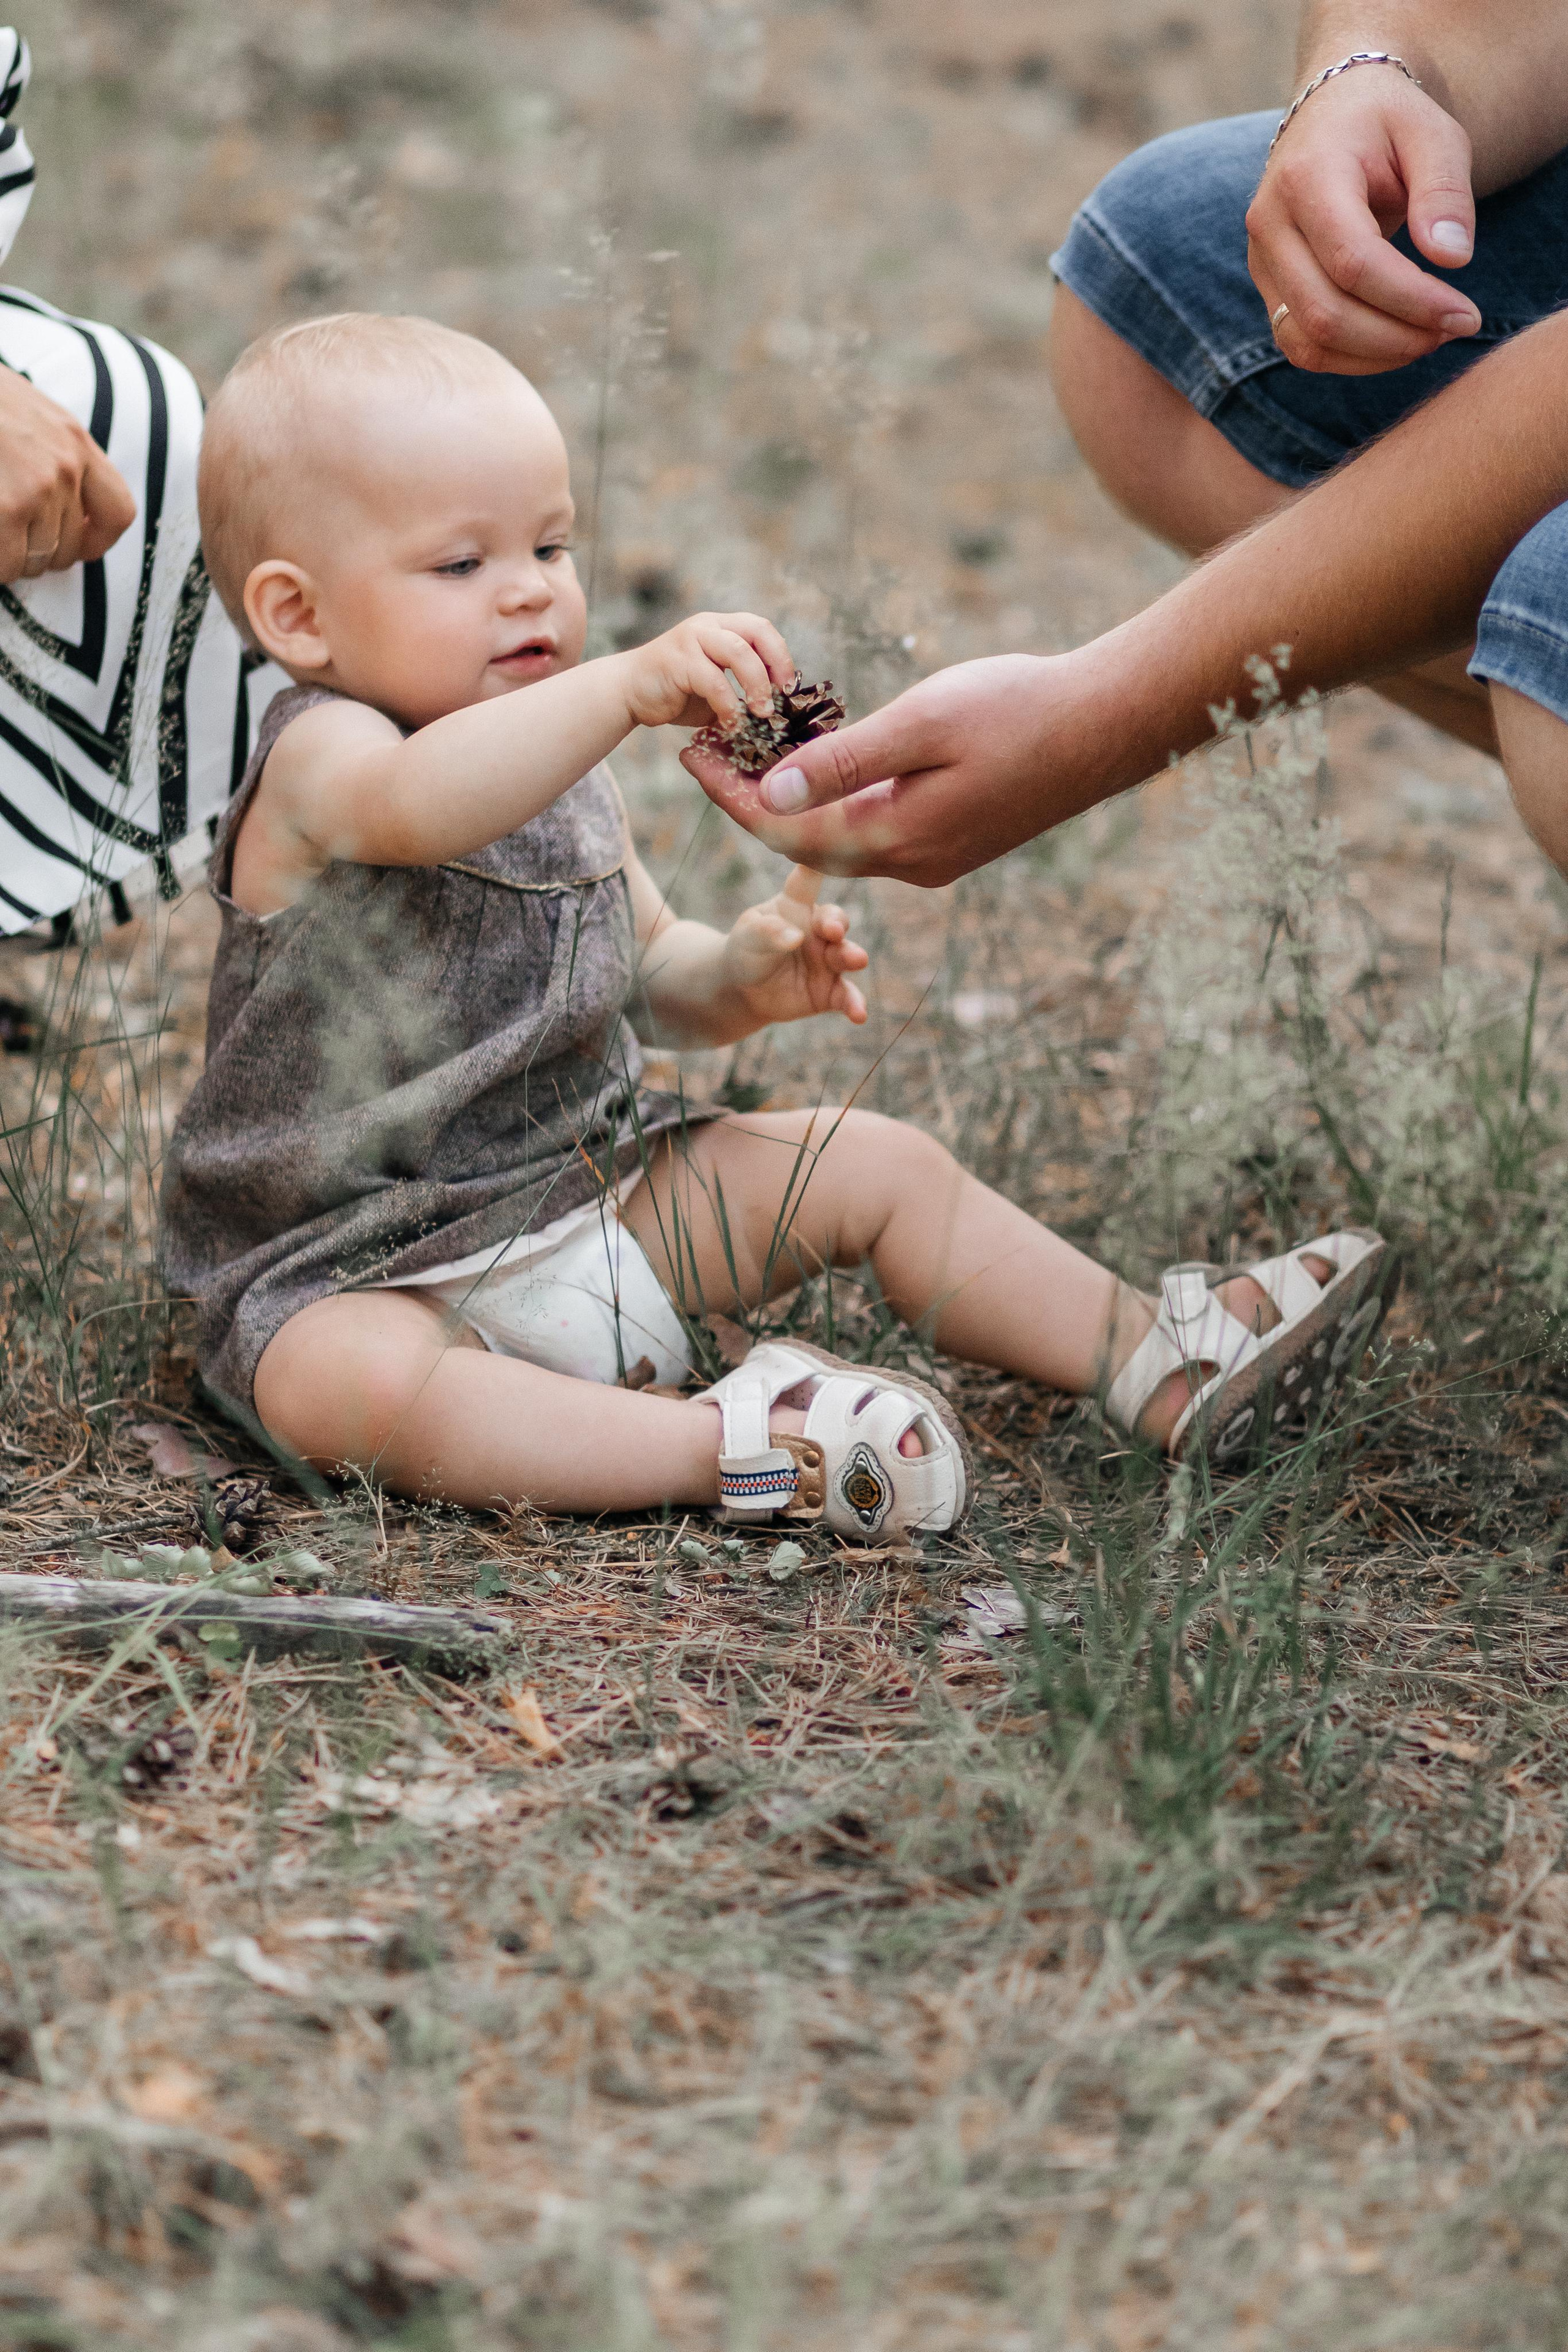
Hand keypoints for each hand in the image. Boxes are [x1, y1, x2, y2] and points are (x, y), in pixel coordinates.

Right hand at [0, 365, 136, 581]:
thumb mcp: (26, 410)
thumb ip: (51, 451)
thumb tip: (62, 507)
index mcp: (74, 440)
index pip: (117, 512)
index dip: (95, 540)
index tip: (76, 545)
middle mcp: (64, 467)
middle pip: (69, 547)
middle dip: (38, 552)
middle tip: (7, 538)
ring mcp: (35, 489)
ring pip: (36, 560)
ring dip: (10, 558)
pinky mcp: (7, 508)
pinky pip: (7, 564)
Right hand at [618, 609, 795, 731]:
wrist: (628, 693)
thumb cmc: (674, 693)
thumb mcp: (716, 687)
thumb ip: (741, 689)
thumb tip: (775, 708)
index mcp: (721, 626)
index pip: (762, 629)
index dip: (781, 656)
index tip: (789, 688)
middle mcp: (708, 625)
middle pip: (757, 631)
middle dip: (777, 664)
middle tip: (781, 697)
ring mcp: (691, 639)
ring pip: (738, 652)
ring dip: (757, 685)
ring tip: (761, 713)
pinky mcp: (677, 660)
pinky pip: (714, 681)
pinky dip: (729, 706)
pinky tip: (732, 725)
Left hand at [685, 653, 1102, 886]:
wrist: (1108, 723)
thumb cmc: (1019, 709)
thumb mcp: (921, 724)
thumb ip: (845, 763)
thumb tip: (772, 793)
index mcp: (897, 839)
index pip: (787, 833)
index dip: (731, 797)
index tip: (689, 755)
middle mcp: (912, 863)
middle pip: (806, 846)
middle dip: (751, 803)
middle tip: (706, 754)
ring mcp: (937, 857)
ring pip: (841, 842)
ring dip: (793, 806)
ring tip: (749, 758)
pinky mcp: (956, 840)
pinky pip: (876, 833)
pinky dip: (837, 805)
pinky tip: (820, 768)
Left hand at [720, 865, 868, 1025]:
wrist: (744, 990)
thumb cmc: (746, 950)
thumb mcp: (747, 936)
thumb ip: (768, 931)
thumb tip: (794, 937)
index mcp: (796, 904)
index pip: (808, 879)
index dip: (820, 864)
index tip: (835, 845)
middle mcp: (818, 929)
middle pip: (835, 919)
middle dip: (836, 922)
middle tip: (832, 928)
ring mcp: (828, 960)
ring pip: (846, 954)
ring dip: (853, 955)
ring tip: (856, 959)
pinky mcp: (830, 991)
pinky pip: (846, 996)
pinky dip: (854, 1004)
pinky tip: (859, 1014)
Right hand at [1246, 65, 1480, 374]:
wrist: (1335, 114)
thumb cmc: (1389, 123)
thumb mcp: (1432, 135)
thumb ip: (1445, 191)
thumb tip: (1453, 259)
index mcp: (1307, 177)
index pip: (1353, 262)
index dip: (1411, 300)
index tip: (1465, 314)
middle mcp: (1271, 223)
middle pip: (1325, 313)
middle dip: (1397, 337)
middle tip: (1455, 329)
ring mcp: (1262, 261)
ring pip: (1307, 342)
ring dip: (1374, 356)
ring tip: (1429, 338)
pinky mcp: (1269, 288)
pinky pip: (1301, 345)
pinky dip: (1351, 358)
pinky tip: (1396, 340)